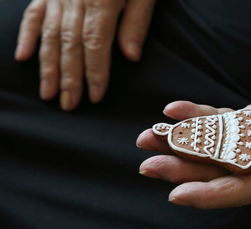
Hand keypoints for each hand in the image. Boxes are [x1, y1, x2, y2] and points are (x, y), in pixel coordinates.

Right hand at [15, 0, 155, 110]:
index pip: (96, 45)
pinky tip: (23, 56)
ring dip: (48, 65)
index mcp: (102, 1)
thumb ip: (136, 22)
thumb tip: (130, 57)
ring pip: (50, 34)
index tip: (94, 96)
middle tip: (68, 105)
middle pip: (70, 44)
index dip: (94, 72)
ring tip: (47, 92)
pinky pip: (34, 13)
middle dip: (69, 77)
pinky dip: (27, 35)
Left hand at [136, 59, 250, 208]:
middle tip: (146, 165)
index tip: (176, 195)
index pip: (242, 187)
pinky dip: (197, 115)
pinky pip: (220, 119)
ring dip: (180, 142)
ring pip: (213, 145)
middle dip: (181, 168)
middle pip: (217, 169)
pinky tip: (174, 111)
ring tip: (149, 137)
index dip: (210, 194)